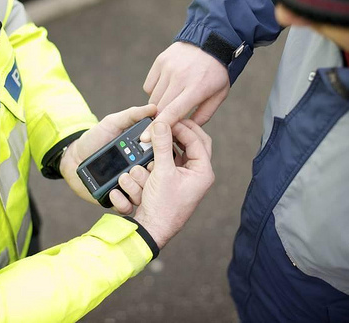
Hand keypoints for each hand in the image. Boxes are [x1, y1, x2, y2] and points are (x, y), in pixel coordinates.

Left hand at [60, 105, 157, 210]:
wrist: (73, 158)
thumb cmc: (94, 139)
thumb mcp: (113, 123)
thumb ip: (132, 115)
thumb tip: (154, 108)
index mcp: (143, 155)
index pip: (163, 159)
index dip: (164, 157)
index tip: (160, 153)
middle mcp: (140, 173)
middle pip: (156, 180)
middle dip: (151, 175)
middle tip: (143, 168)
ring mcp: (130, 188)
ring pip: (143, 195)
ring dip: (136, 189)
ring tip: (123, 178)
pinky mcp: (118, 200)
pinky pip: (127, 207)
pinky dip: (122, 202)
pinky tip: (113, 191)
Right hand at [133, 120, 213, 248]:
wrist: (151, 230)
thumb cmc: (162, 207)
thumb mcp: (162, 172)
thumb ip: (162, 144)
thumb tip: (161, 123)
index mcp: (203, 172)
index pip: (198, 139)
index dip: (182, 126)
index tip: (166, 119)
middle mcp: (196, 173)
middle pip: (189, 143)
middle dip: (173, 136)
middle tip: (162, 125)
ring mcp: (183, 177)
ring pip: (174, 153)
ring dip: (160, 151)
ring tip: (151, 152)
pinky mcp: (170, 181)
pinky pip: (163, 163)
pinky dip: (154, 162)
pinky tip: (145, 163)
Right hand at [141, 42, 228, 140]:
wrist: (212, 41)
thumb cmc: (216, 72)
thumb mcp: (219, 95)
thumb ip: (204, 115)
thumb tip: (186, 129)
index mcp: (196, 88)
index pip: (172, 112)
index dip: (159, 127)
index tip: (146, 137)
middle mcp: (179, 77)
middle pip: (158, 107)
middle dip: (159, 119)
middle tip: (165, 125)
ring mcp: (168, 68)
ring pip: (152, 98)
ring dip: (158, 106)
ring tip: (171, 102)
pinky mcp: (160, 61)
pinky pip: (149, 85)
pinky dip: (155, 91)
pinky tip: (167, 88)